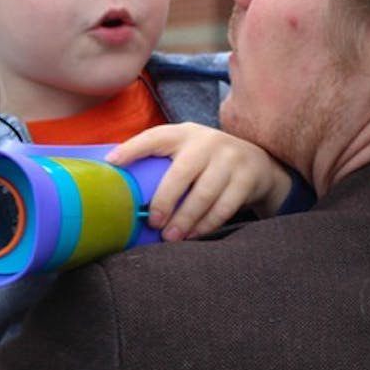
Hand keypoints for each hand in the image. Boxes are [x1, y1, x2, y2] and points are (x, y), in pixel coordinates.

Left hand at [105, 123, 291, 241]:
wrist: (257, 162)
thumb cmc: (206, 161)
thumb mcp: (186, 151)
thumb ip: (160, 161)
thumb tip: (117, 185)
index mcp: (184, 133)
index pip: (155, 137)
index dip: (132, 149)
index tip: (112, 163)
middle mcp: (207, 142)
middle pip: (181, 173)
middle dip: (164, 200)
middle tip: (153, 222)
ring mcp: (230, 159)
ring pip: (204, 194)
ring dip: (185, 220)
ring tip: (170, 237)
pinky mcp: (247, 178)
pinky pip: (223, 208)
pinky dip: (206, 225)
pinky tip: (192, 235)